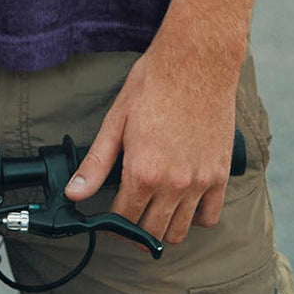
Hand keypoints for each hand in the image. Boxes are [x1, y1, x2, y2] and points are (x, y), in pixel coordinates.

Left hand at [63, 39, 241, 248]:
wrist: (196, 61)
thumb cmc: (154, 83)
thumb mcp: (116, 120)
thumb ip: (96, 163)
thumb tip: (74, 194)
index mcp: (142, 172)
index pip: (123, 221)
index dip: (111, 224)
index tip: (108, 219)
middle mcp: (173, 184)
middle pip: (150, 233)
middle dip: (134, 230)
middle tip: (128, 215)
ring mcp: (199, 182)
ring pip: (180, 232)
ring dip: (163, 229)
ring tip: (153, 211)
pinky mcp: (220, 174)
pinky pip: (209, 216)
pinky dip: (196, 217)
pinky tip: (183, 203)